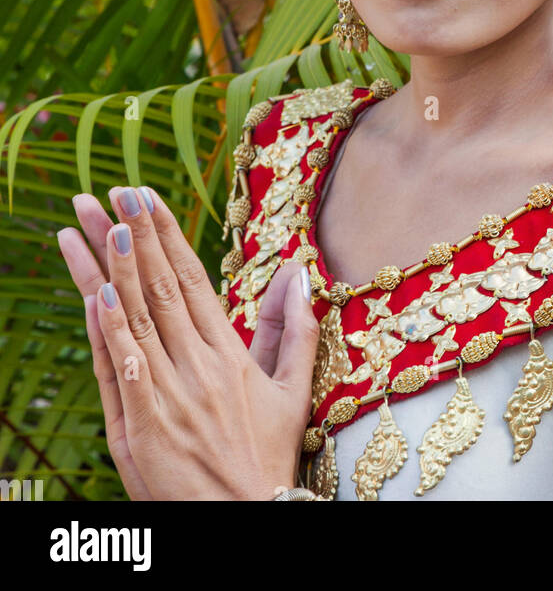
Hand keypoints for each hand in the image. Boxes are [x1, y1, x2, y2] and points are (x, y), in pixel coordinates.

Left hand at [57, 185, 318, 500]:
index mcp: (228, 353)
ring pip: (133, 319)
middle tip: (109, 193)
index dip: (165, 233)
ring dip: (108, 267)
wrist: (245, 524)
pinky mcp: (139, 430)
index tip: (145, 195)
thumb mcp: (293, 392)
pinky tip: (94, 294)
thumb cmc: (267, 458)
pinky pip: (119, 370)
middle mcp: (195, 367)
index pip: (189, 278)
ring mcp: (165, 396)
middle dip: (131, 234)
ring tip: (88, 225)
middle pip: (156, 287)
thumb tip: (300, 273)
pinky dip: (106, 330)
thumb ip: (295, 330)